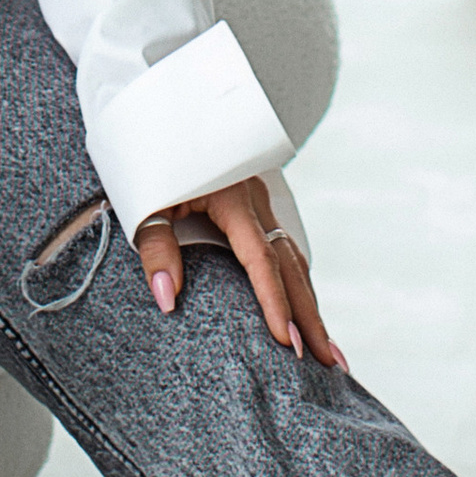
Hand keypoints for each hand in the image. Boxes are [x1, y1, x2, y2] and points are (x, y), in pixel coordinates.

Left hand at [134, 177, 346, 369]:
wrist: (160, 113)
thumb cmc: (149, 157)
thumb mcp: (144, 200)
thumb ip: (155, 248)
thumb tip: (167, 299)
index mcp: (233, 198)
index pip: (261, 260)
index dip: (275, 303)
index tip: (287, 343)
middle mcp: (256, 200)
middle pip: (291, 266)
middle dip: (310, 317)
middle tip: (330, 363)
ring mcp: (261, 202)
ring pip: (294, 259)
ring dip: (310, 304)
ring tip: (327, 350)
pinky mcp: (255, 206)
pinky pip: (284, 249)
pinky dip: (297, 284)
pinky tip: (304, 312)